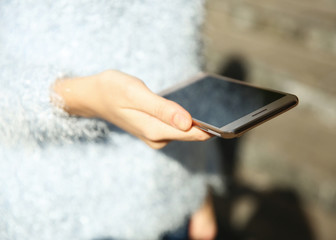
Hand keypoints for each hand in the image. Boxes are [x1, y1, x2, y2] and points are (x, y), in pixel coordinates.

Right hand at [52, 70, 211, 148]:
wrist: (94, 96)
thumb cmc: (113, 89)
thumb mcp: (136, 94)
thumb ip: (163, 109)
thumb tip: (188, 122)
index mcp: (155, 130)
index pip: (194, 132)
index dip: (213, 126)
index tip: (232, 120)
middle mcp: (158, 138)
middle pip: (193, 133)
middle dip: (209, 123)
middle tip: (227, 110)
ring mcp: (157, 136)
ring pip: (186, 130)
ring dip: (199, 120)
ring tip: (213, 108)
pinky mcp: (156, 130)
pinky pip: (178, 126)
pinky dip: (187, 118)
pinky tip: (193, 110)